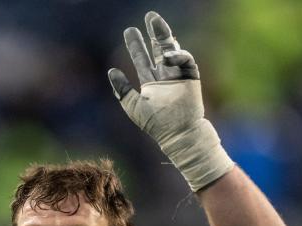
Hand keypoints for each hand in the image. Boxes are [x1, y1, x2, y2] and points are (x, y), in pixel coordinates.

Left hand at [108, 12, 232, 191]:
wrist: (177, 133)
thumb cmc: (155, 124)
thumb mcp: (133, 106)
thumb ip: (122, 90)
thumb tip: (111, 72)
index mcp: (151, 83)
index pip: (142, 59)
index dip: (136, 45)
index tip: (129, 31)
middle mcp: (164, 76)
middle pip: (158, 48)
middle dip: (153, 33)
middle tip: (149, 16)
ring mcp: (178, 75)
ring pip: (172, 49)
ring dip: (165, 34)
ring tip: (155, 21)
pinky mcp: (191, 77)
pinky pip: (185, 60)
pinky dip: (177, 55)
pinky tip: (168, 55)